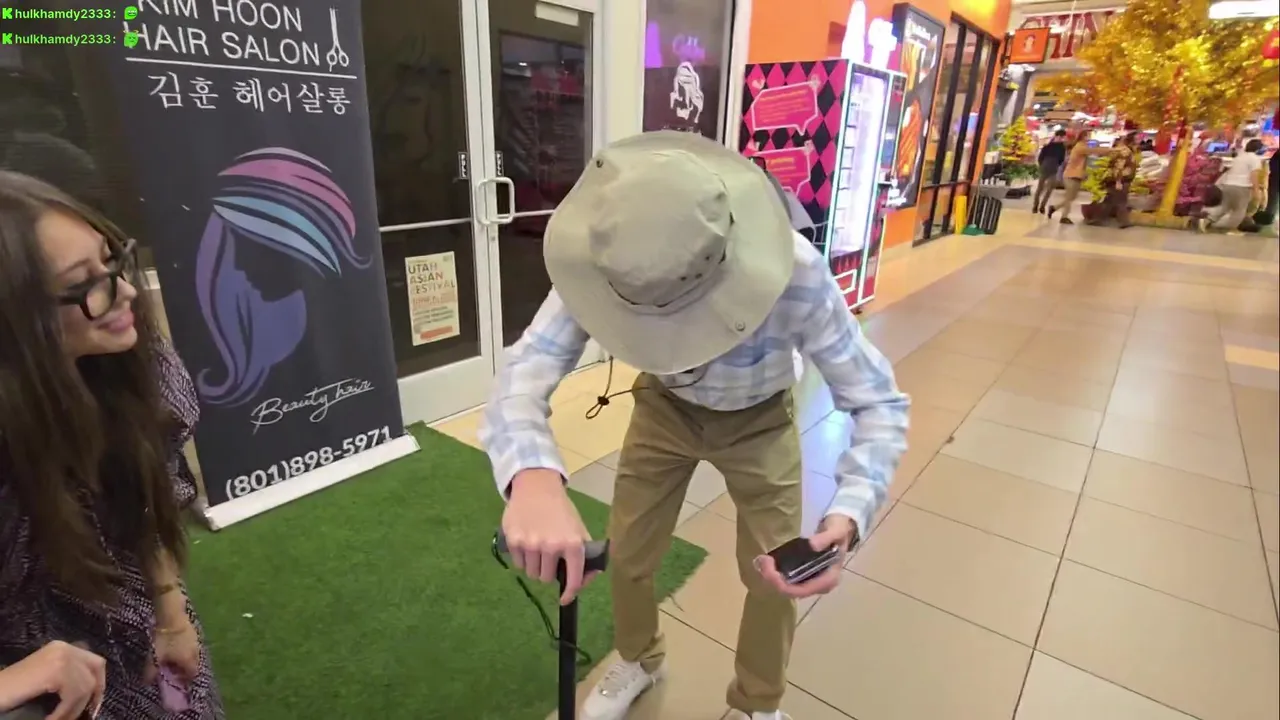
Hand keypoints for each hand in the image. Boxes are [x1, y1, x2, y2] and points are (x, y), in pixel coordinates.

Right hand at [0, 640, 105, 719]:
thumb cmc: (14, 692)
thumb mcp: (47, 681)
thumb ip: (68, 679)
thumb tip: (93, 696)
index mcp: (62, 648)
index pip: (94, 662)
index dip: (99, 685)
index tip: (93, 707)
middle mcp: (63, 648)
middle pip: (96, 669)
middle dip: (93, 694)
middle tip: (84, 716)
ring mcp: (61, 657)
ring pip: (85, 687)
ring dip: (74, 710)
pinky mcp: (56, 671)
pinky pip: (73, 696)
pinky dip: (64, 713)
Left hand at [153, 613, 199, 683]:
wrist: (171, 616)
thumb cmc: (164, 640)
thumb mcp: (154, 657)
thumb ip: (151, 672)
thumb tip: (147, 683)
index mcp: (188, 661)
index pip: (192, 675)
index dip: (185, 679)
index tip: (175, 678)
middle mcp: (195, 652)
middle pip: (193, 664)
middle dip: (184, 668)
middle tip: (171, 667)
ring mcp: (196, 641)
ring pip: (192, 654)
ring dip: (184, 657)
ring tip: (172, 655)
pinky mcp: (193, 632)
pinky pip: (191, 644)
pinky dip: (184, 647)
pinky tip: (175, 644)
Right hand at [503, 468, 594, 604]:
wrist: (536, 487)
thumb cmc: (561, 510)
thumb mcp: (578, 528)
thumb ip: (584, 554)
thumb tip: (587, 579)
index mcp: (572, 543)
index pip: (573, 578)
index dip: (570, 592)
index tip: (565, 599)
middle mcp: (551, 546)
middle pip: (547, 578)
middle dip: (548, 571)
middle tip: (548, 557)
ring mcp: (531, 544)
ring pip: (531, 573)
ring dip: (535, 566)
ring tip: (536, 549)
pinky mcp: (514, 541)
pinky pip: (518, 564)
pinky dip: (522, 559)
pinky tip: (526, 543)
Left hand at [756, 515, 858, 598]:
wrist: (841, 529)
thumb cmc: (840, 530)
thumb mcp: (836, 530)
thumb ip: (825, 538)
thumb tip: (811, 545)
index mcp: (829, 579)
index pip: (802, 590)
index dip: (783, 585)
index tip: (769, 570)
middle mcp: (819, 585)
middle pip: (792, 591)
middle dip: (773, 580)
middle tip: (761, 561)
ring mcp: (812, 581)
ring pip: (788, 587)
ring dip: (772, 578)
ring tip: (761, 561)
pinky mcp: (805, 575)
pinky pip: (788, 580)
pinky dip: (776, 573)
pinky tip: (767, 563)